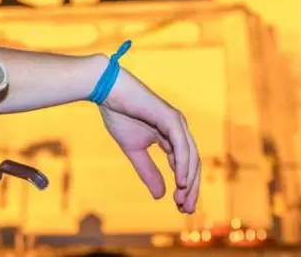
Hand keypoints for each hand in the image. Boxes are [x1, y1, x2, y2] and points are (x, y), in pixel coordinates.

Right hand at [98, 69, 200, 213]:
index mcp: (171, 136)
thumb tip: (161, 196)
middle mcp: (178, 129)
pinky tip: (181, 182)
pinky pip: (182, 147)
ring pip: (191, 157)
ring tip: (183, 200)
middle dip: (191, 188)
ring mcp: (177, 123)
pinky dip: (183, 165)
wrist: (108, 91)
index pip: (184, 165)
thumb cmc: (119, 114)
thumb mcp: (134, 150)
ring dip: (189, 181)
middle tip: (186, 209)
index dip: (185, 187)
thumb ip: (148, 171)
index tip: (181, 207)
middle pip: (193, 164)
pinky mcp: (171, 119)